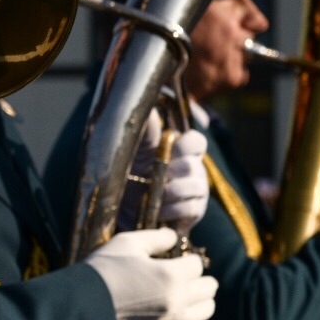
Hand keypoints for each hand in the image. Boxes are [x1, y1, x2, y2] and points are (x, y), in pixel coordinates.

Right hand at [85, 228, 218, 319]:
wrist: (82, 305)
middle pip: (209, 288)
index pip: (196, 264)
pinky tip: (165, 307)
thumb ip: (157, 237)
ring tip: (183, 291)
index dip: (185, 258)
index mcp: (172, 275)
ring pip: (205, 310)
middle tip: (183, 273)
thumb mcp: (128, 243)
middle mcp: (177, 300)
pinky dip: (181, 316)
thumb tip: (173, 237)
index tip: (172, 258)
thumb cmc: (103, 269)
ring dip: (199, 299)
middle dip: (198, 278)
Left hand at [121, 114, 207, 233]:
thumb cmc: (131, 173)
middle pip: (194, 165)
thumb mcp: (134, 149)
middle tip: (155, 174)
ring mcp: (195, 191)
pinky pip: (192, 208)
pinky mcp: (193, 212)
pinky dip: (173, 209)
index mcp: (181, 152)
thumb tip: (148, 107)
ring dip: (173, 190)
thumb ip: (145, 130)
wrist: (122, 208)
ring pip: (197, 186)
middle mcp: (193, 170)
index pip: (197, 141)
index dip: (187, 144)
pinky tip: (158, 211)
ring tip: (155, 195)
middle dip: (173, 170)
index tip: (171, 148)